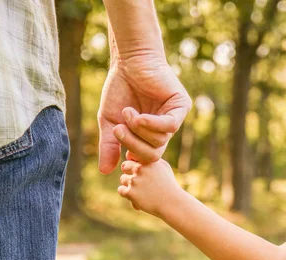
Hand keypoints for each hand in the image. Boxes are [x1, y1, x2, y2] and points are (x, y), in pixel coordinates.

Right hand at [98, 53, 191, 173]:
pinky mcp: (181, 106)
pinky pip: (170, 126)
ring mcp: (173, 119)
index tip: (118, 143)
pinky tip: (139, 116)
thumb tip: (105, 172)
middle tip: (118, 130)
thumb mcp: (109, 122)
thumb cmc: (119, 89)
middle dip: (133, 145)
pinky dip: (152, 125)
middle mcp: (163, 131)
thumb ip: (109, 146)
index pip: (145, 159)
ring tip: (127, 112)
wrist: (128, 61)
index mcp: (149, 138)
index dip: (131, 156)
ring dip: (139, 129)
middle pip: (153, 155)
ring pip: (159, 141)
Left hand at [118, 158, 180, 216]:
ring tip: (140, 191)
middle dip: (129, 173)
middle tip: (138, 182)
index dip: (133, 165)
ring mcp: (134, 181)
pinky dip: (126, 194)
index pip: (131, 158)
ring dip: (129, 185)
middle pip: (124, 167)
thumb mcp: (164, 167)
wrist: (171, 203)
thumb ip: (151, 160)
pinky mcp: (131, 192)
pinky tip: (135, 197)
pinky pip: (121, 190)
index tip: (139, 173)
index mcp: (147, 161)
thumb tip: (139, 157)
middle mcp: (140, 169)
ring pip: (123, 179)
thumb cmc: (169, 186)